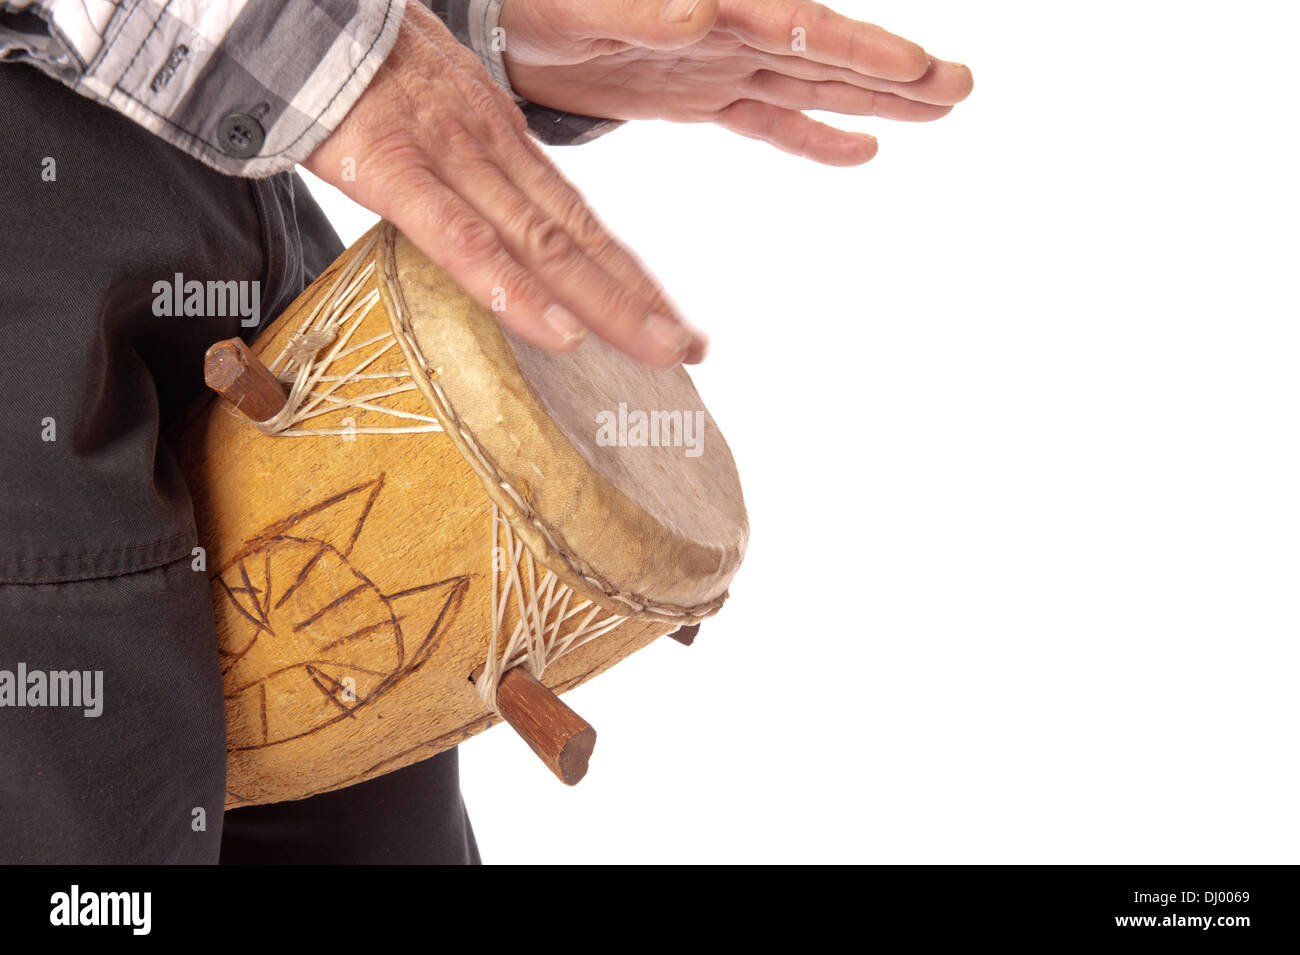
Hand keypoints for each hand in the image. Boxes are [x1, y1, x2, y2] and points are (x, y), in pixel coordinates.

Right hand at [304, 2, 705, 366]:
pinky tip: (557, 333)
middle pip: (580, 239)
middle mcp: (494, 153)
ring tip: (659, 351)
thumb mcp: (438, 109)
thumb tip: (497, 224)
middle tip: (691, 350)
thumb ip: (471, 166)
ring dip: (606, 303)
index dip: (630, 273)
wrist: (291, 11)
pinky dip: (511, 289)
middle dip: (640, 299)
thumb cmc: (359, 65)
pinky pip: (459, 240)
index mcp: (503, 143)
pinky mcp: (394, 169)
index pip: (581, 221)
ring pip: (544, 244)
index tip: (673, 318)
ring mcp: (449, 160)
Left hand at [500, 0, 973, 165]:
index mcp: (707, 7)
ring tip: (940, 108)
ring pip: (810, 85)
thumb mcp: (579, 5)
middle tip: (962, 86)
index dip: (855, 50)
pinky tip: (860, 150)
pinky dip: (811, 137)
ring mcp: (718, 66)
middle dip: (892, 71)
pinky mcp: (697, 97)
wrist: (508, 22)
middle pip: (822, 55)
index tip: (914, 67)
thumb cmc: (539, 0)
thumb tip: (704, 13)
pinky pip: (767, 121)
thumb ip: (639, 7)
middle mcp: (726, 33)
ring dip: (873, 99)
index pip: (795, 27)